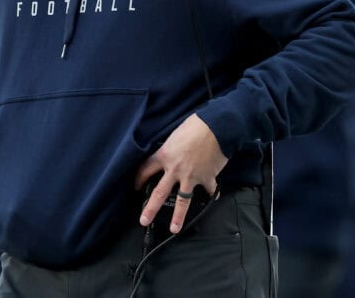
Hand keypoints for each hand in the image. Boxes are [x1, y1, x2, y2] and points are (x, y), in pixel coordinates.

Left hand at [134, 113, 227, 233]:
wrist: (218, 127)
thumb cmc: (196, 125)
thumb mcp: (175, 134)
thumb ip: (170, 147)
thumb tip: (169, 152)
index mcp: (165, 155)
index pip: (146, 169)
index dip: (138, 178)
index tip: (135, 186)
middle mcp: (175, 169)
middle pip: (159, 193)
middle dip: (150, 208)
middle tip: (144, 220)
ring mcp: (192, 176)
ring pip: (183, 200)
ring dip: (178, 216)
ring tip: (174, 229)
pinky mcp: (207, 178)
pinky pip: (209, 190)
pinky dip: (211, 193)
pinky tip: (213, 198)